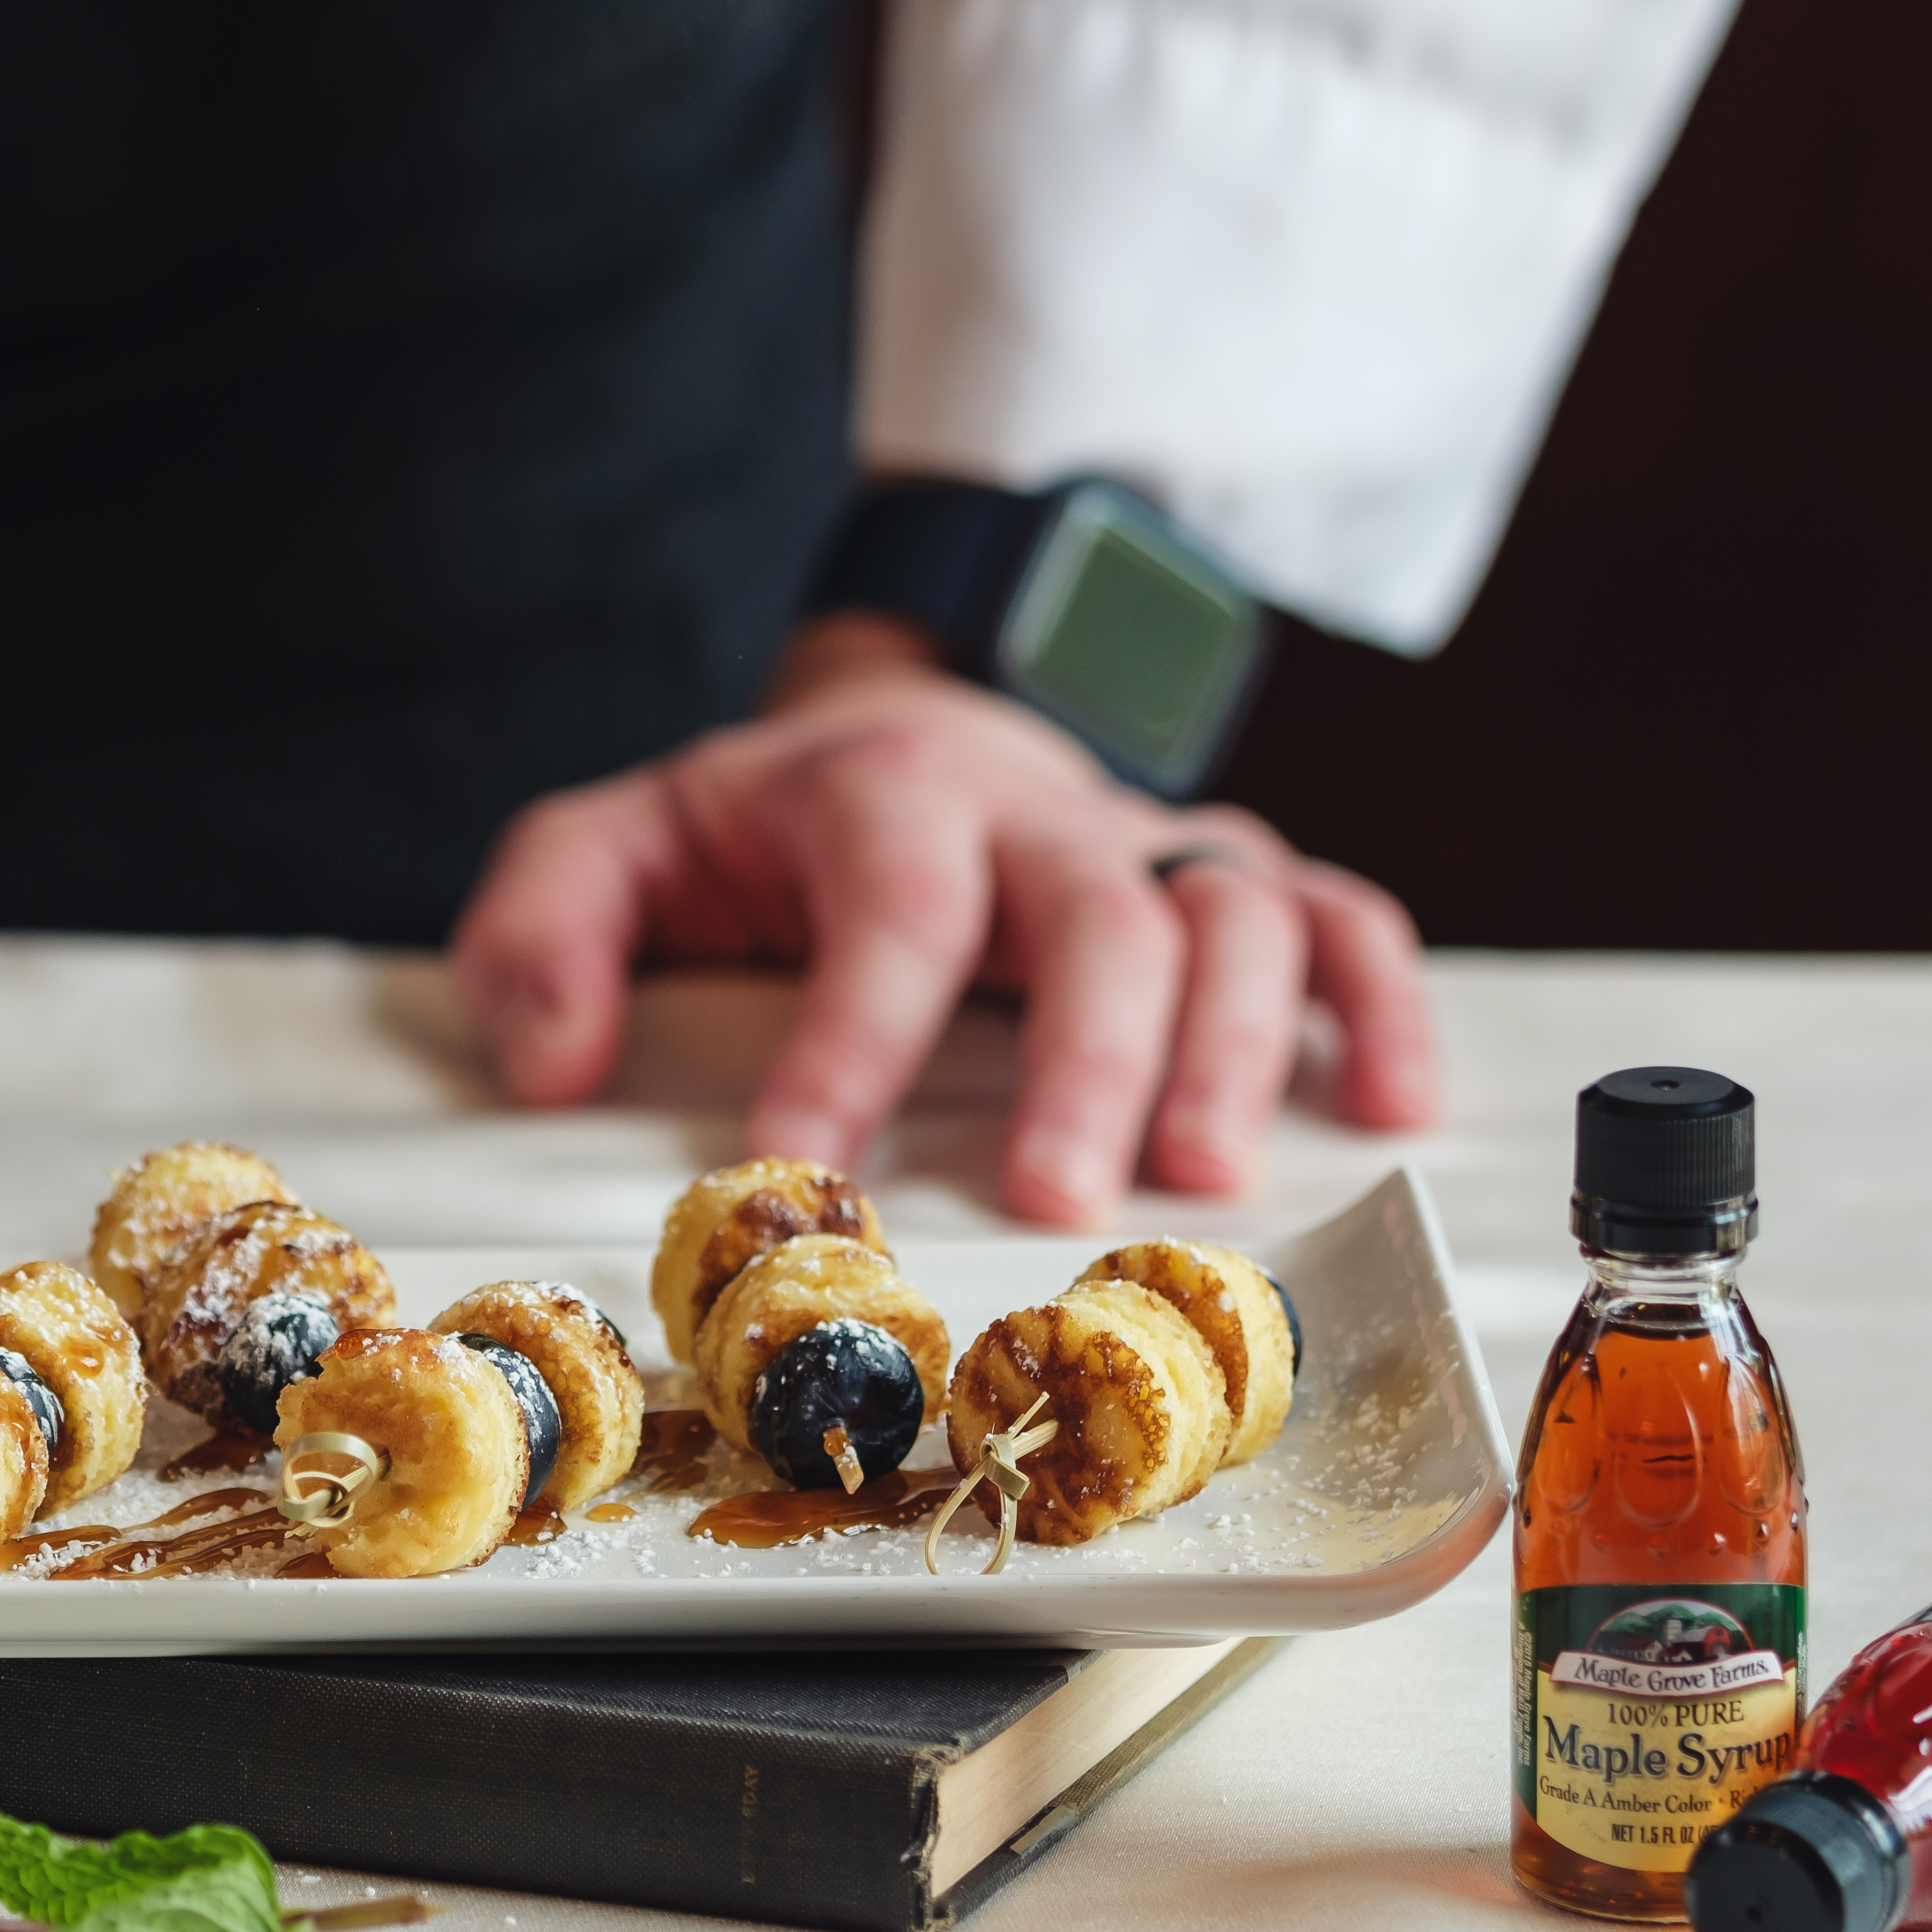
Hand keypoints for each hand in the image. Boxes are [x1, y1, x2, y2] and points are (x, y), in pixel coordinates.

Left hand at [446, 614, 1436, 1220]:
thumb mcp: (608, 848)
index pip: (885, 908)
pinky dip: (1379, 1004)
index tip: (803, 1159)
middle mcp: (1037, 810)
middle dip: (1081, 1059)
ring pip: (1232, 916)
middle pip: (1093, 912)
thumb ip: (547, 933)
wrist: (882, 733)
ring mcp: (1146, 842)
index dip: (851, 1037)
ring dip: (1234, 1049)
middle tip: (1051, 1199)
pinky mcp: (1225, 880)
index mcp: (883, 789)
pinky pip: (1338, 918)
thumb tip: (551, 1061)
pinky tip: (1384, 1107)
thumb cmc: (749, 833)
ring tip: (1205, 1179)